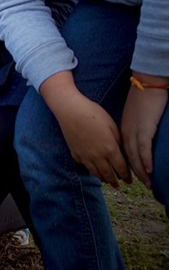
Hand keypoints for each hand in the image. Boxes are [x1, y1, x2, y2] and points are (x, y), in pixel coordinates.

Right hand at [41, 71, 131, 186]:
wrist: (69, 110)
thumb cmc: (93, 113)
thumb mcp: (111, 125)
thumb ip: (118, 140)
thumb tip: (121, 152)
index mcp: (110, 149)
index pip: (121, 167)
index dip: (126, 176)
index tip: (129, 181)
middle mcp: (97, 156)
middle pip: (108, 173)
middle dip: (114, 181)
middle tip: (118, 185)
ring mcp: (84, 155)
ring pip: (95, 172)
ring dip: (102, 178)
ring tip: (106, 181)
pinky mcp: (74, 152)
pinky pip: (84, 165)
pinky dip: (89, 169)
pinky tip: (91, 168)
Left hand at [121, 71, 167, 187]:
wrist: (146, 83)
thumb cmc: (142, 98)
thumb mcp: (134, 115)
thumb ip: (133, 127)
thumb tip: (137, 136)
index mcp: (122, 128)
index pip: (121, 150)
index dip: (124, 164)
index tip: (127, 175)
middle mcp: (126, 131)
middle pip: (125, 156)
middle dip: (131, 172)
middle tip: (136, 185)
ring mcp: (135, 130)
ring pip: (134, 155)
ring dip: (140, 171)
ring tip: (147, 184)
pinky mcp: (145, 127)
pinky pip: (143, 147)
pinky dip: (146, 160)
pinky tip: (149, 171)